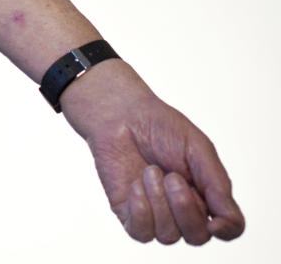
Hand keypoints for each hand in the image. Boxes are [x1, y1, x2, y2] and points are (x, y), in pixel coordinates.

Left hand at [60, 61, 244, 244]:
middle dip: (184, 207)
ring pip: (168, 236)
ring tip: (150, 171)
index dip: (226, 231)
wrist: (120, 113)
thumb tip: (230, 223)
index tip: (215, 223)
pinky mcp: (129, 214)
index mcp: (206, 194)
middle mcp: (183, 210)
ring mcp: (155, 214)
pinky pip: (141, 233)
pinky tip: (135, 185)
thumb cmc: (160, 127)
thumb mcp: (197, 148)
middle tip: (171, 176)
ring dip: (159, 201)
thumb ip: (217, 184)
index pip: (228, 228)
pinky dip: (140, 210)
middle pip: (197, 236)